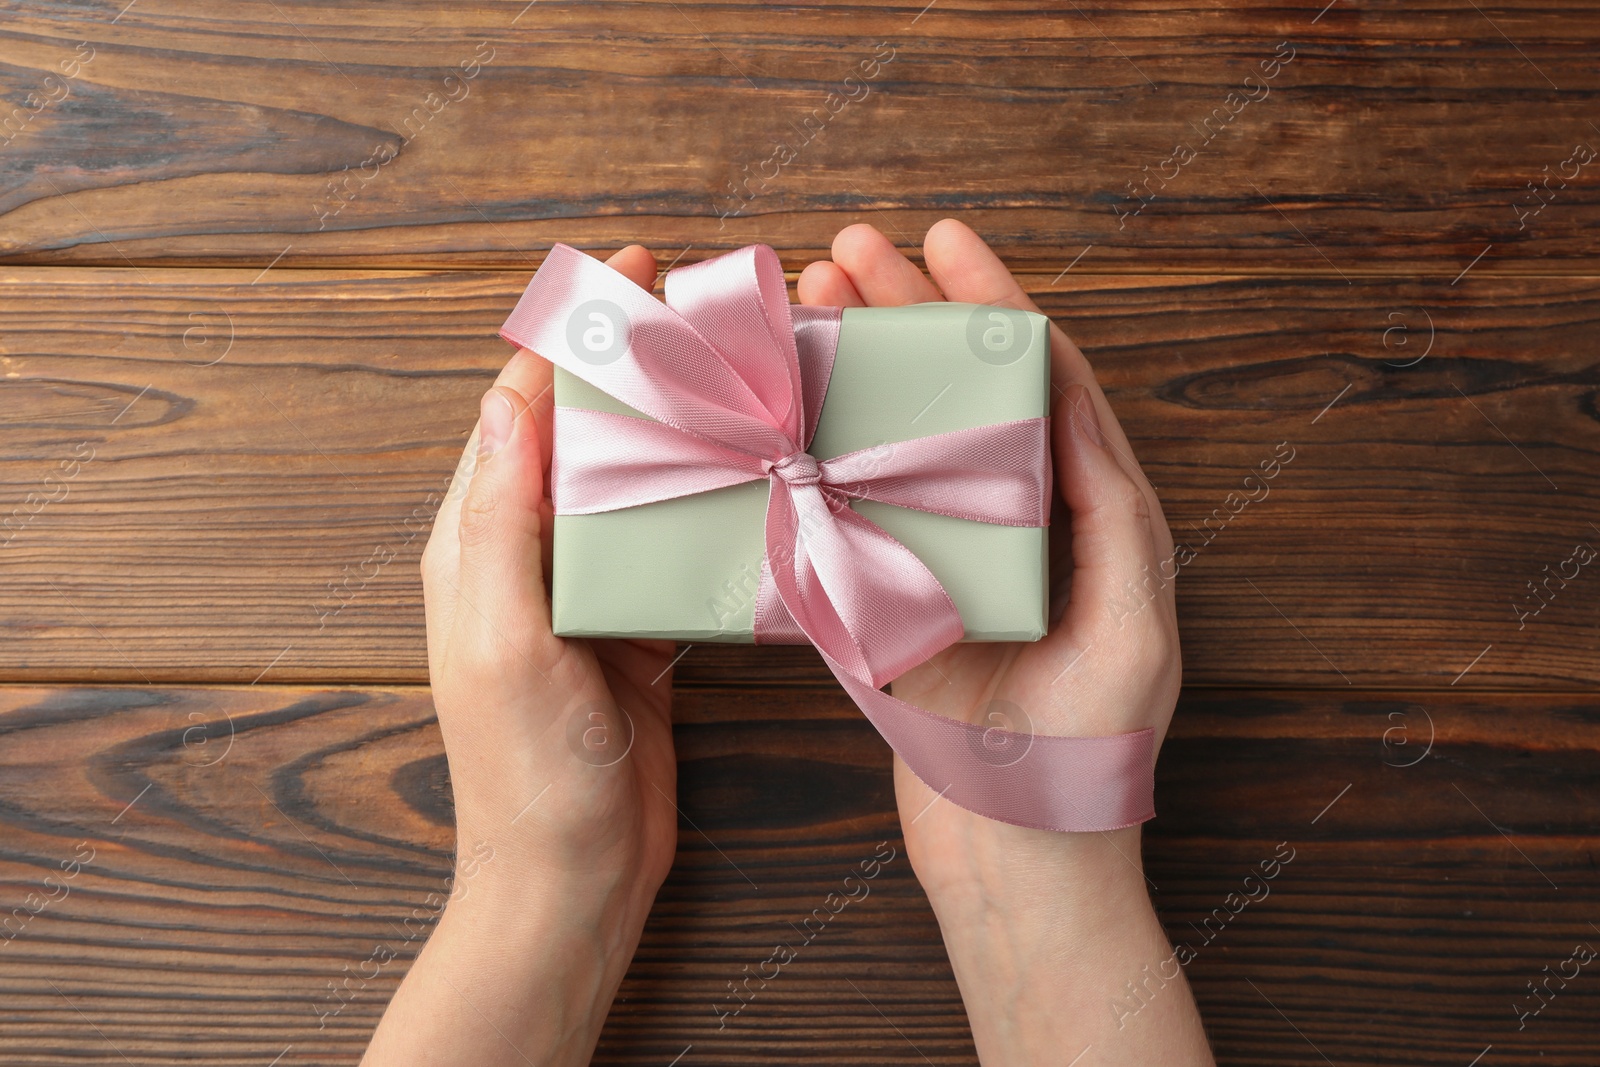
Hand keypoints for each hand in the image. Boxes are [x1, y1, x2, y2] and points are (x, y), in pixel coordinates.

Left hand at [364, 245, 678, 1066]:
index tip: (630, 274)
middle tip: (707, 315)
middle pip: (581, 433)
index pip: (518, 409)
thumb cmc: (527, 771)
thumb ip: (502, 523)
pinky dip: (703, 506)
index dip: (569, 334)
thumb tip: (507, 398)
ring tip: (740, 378)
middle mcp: (526, 557)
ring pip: (631, 485)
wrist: (572, 880)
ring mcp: (584, 594)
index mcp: (476, 544)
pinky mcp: (634, 632)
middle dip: (633, 365)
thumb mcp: (508, 643)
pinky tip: (751, 482)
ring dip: (676, 430)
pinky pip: (667, 547)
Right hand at [799, 221, 1209, 1064]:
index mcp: (1096, 523)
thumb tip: (1071, 414)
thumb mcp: (1123, 636)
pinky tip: (789, 417)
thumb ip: (1109, 525)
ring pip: (909, 441)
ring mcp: (961, 563)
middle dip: (914, 313)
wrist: (1019, 871)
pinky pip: (864, 509)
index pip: (1047, 382)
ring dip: (865, 370)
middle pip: (969, 393)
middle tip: (849, 251)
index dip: (997, 303)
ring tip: (814, 306)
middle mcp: (1028, 530)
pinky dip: (827, 455)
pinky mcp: (907, 604)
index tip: (946, 242)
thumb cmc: (1078, 768)